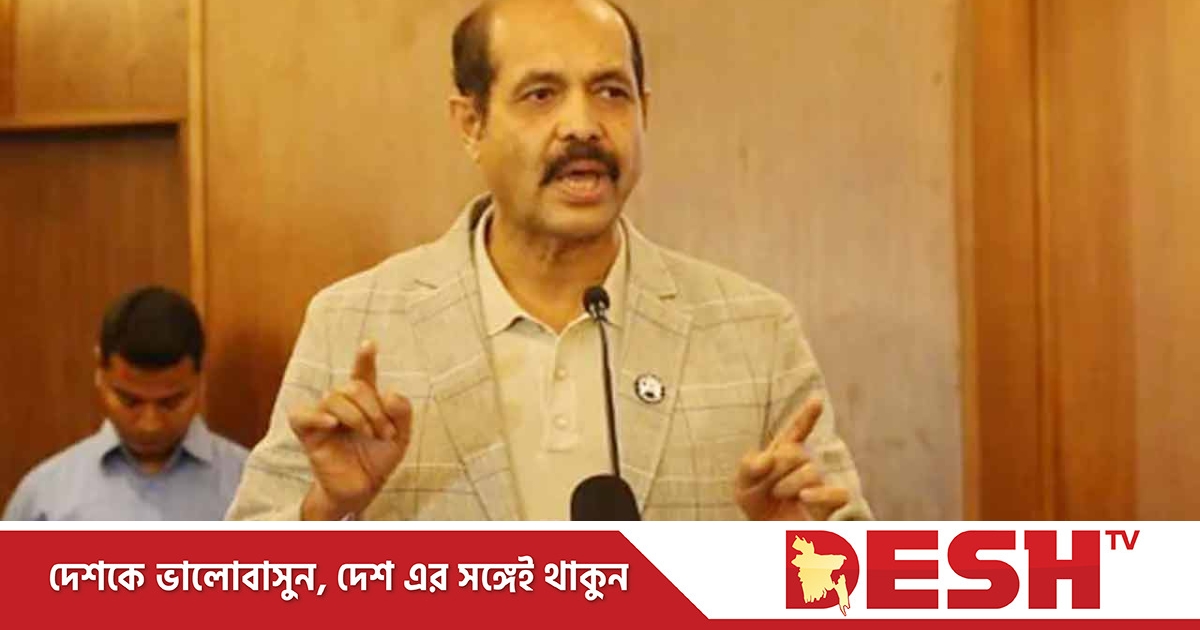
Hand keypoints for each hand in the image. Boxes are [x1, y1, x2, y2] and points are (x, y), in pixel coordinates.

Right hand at [290, 340, 412, 519]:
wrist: (363, 489)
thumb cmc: (378, 459)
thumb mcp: (401, 437)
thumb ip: (402, 413)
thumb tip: (389, 394)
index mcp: (364, 400)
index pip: (363, 373)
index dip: (364, 358)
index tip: (369, 344)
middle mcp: (342, 403)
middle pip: (353, 386)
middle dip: (374, 408)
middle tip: (384, 433)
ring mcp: (323, 416)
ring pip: (334, 397)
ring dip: (358, 416)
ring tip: (369, 435)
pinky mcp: (308, 433)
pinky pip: (301, 415)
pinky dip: (317, 416)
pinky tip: (332, 424)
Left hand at [735, 396, 849, 520]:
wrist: (765, 535)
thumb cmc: (757, 506)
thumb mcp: (743, 485)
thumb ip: (749, 467)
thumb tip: (768, 457)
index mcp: (785, 455)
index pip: (796, 432)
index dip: (807, 416)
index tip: (817, 401)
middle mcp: (805, 466)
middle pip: (797, 453)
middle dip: (777, 468)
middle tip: (768, 487)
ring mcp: (819, 485)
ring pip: (811, 472)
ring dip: (789, 483)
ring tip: (778, 495)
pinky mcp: (830, 506)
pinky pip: (838, 493)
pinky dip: (820, 493)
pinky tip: (803, 497)